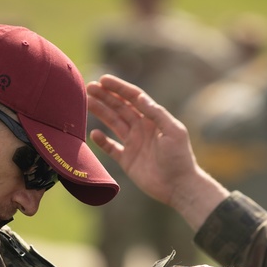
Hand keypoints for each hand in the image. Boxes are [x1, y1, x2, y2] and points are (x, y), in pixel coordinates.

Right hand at [88, 75, 228, 229]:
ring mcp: (133, 143)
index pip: (133, 98)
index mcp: (153, 119)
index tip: (103, 80)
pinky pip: (111, 147)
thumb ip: (156, 113)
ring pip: (113, 123)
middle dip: (105, 97)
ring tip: (86, 102)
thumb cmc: (180, 157)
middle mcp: (142, 128)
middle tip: (89, 87)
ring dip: (100, 112)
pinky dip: (102, 141)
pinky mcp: (127, 160)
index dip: (118, 88)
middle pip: (120, 108)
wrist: (179, 186)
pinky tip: (93, 133)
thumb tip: (139, 97)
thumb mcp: (173, 131)